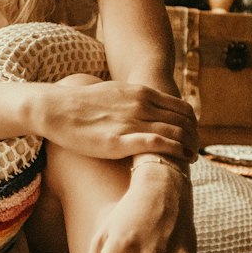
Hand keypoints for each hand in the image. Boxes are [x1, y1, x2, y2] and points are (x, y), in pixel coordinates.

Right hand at [37, 75, 197, 161]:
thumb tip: (146, 108)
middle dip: (194, 137)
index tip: (193, 136)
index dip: (193, 123)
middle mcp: (141, 105)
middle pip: (183, 120)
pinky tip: (181, 159)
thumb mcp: (116, 93)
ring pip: (175, 132)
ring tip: (191, 159)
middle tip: (195, 150)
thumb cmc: (83, 104)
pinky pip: (157, 143)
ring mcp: (132, 122)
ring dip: (189, 146)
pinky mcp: (120, 141)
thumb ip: (134, 100)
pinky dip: (175, 151)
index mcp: (142, 93)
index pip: (181, 107)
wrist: (56, 108)